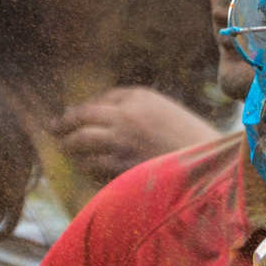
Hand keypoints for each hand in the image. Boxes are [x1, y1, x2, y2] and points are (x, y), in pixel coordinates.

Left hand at [51, 87, 216, 181]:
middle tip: (54, 130)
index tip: (69, 116)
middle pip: (80, 118)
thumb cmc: (188, 140)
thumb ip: (131, 106)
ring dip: (68, 146)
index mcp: (139, 97)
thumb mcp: (163, 110)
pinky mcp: (120, 168)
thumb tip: (93, 111)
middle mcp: (126, 116)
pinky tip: (83, 167)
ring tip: (65, 149)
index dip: (80, 110)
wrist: (211, 167)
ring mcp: (121, 142)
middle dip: (63, 125)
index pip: (97, 101)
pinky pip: (90, 166)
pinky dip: (84, 166)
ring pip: (79, 142)